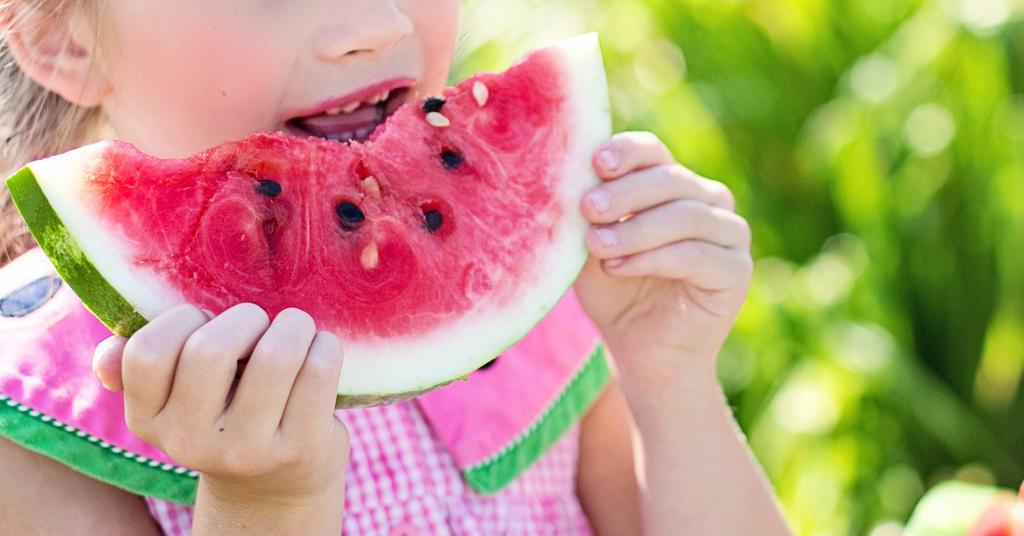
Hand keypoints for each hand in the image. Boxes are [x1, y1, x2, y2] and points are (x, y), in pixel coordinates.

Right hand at [92, 304, 348, 509]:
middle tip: (259, 325)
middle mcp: (191, 442)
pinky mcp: (300, 449)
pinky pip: (318, 370)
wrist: (276, 486)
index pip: (147, 352)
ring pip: (276, 355)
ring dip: (293, 326)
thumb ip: (139, 369)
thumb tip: (107, 353)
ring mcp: (248, 450)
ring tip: (296, 331)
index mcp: (149, 420)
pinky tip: (320, 351)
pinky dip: (325, 346)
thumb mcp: (177, 400)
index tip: (206, 322)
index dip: (182, 319)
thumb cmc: (226, 414)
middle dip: (245, 318)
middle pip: (210, 350)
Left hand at [574, 132, 752, 389]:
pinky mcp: (736, 270)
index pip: (653, 152)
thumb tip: (566, 179)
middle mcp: (707, 201)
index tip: (595, 162)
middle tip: (588, 207)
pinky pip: (696, 254)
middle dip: (625, 193)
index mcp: (672, 184)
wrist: (642, 354)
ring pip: (684, 215)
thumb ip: (586, 216)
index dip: (627, 152)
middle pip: (670, 179)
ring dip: (635, 229)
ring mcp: (729, 234)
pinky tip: (618, 267)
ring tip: (597, 245)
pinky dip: (653, 258)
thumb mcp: (591, 249)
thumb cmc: (614, 294)